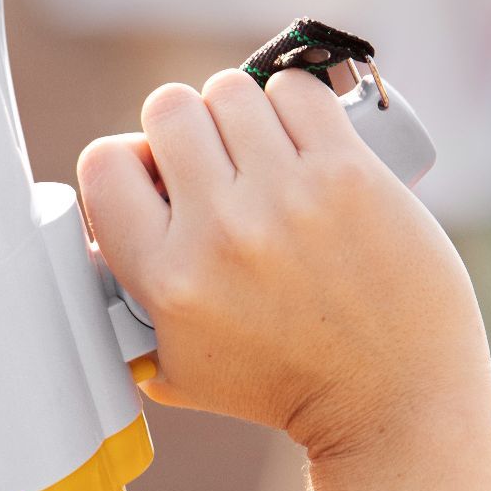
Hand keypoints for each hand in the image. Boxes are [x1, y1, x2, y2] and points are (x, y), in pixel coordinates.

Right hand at [78, 67, 485, 458]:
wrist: (393, 399)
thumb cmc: (287, 386)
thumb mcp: (179, 368)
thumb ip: (130, 310)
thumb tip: (97, 249)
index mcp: (168, 280)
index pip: (104, 164)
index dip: (129, 162)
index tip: (160, 180)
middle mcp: (221, 232)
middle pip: (168, 109)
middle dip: (188, 131)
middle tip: (218, 165)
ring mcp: (287, 196)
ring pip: (231, 91)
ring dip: (243, 114)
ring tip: (266, 153)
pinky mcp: (348, 173)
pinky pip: (297, 90)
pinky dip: (295, 105)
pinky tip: (304, 139)